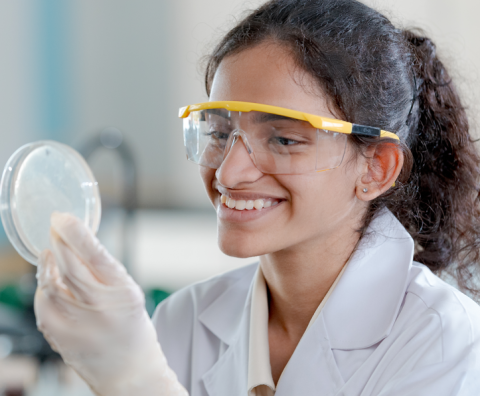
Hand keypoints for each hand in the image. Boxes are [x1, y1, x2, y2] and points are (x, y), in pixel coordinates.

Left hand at [34, 212, 187, 395]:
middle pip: (69, 266)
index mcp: (123, 293)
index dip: (76, 233)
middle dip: (58, 241)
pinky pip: (43, 303)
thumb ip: (105, 270)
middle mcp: (100, 308)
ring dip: (49, 262)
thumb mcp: (130, 293)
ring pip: (50, 283)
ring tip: (53, 252)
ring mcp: (77, 324)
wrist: (128, 372)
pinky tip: (51, 280)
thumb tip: (78, 241)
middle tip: (55, 226)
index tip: (64, 217)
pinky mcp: (59, 336)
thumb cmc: (132, 329)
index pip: (95, 255)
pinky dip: (43, 286)